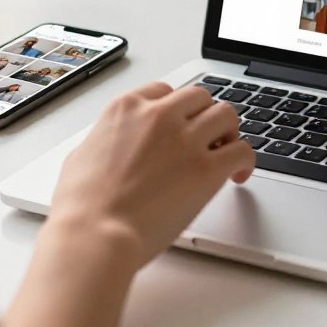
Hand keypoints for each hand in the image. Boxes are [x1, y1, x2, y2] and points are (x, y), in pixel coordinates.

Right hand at [3, 83, 254, 326]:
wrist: (94, 235)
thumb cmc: (81, 207)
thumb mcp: (82, 155)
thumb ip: (106, 139)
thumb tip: (112, 144)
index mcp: (127, 108)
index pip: (165, 91)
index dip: (176, 109)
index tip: (180, 123)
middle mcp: (159, 116)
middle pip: (199, 97)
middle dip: (204, 116)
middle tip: (206, 138)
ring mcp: (185, 140)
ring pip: (226, 115)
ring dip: (228, 132)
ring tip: (225, 152)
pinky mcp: (207, 168)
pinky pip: (242, 150)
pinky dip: (245, 161)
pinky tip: (238, 175)